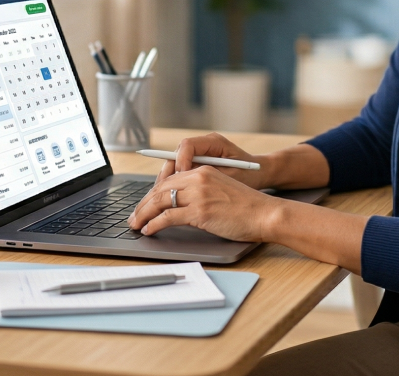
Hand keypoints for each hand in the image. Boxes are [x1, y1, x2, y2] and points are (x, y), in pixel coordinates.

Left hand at [130, 165, 278, 241]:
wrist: (264, 213)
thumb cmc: (247, 206)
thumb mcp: (221, 189)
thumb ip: (201, 190)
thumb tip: (178, 204)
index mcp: (204, 169)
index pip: (169, 178)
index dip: (153, 192)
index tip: (145, 204)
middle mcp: (199, 177)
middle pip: (161, 188)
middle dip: (143, 204)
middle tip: (134, 217)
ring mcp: (199, 194)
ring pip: (160, 201)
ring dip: (144, 214)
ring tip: (136, 224)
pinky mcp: (200, 211)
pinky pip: (168, 217)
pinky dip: (154, 224)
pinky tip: (149, 230)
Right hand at [153, 132, 268, 190]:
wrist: (262, 174)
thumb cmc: (251, 175)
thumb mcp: (233, 177)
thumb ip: (211, 176)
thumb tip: (188, 180)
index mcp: (214, 142)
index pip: (187, 145)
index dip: (180, 161)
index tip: (179, 178)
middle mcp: (204, 144)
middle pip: (176, 155)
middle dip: (166, 174)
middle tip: (159, 192)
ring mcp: (200, 153)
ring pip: (175, 164)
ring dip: (165, 181)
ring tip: (158, 198)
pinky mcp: (198, 164)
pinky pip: (180, 171)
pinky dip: (173, 184)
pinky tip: (168, 199)